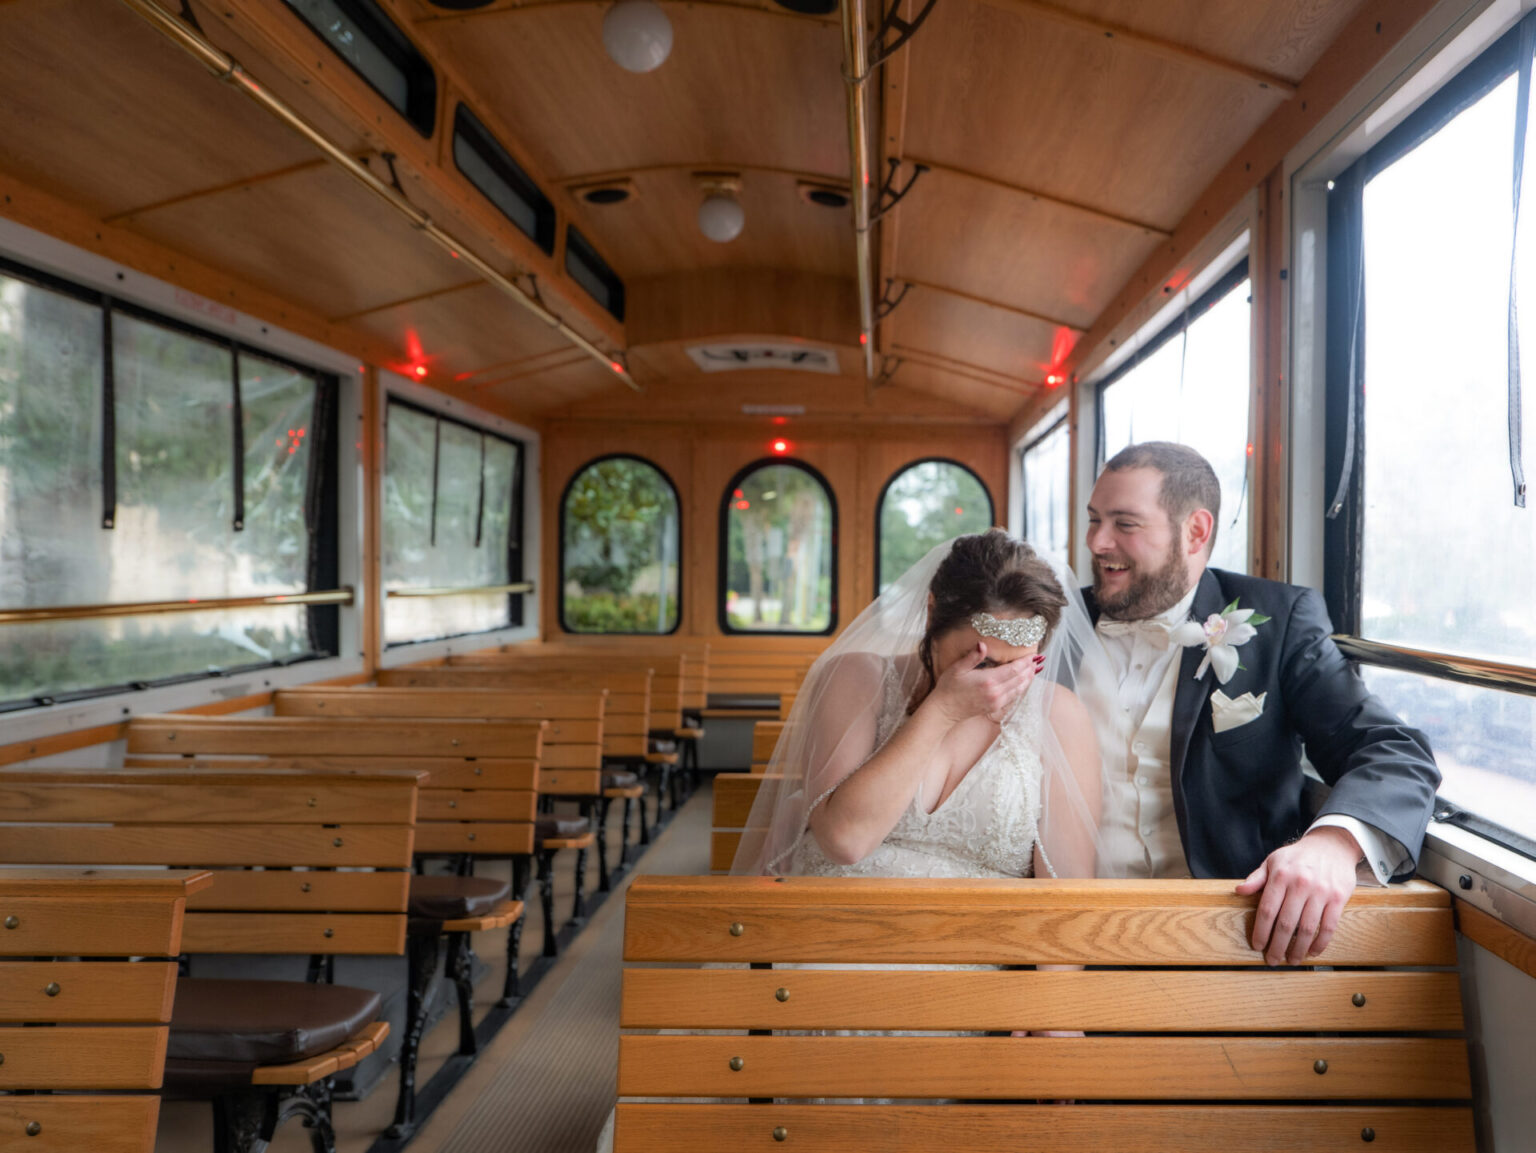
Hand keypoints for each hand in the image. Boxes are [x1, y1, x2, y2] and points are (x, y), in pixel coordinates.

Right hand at [930, 642, 1042, 725]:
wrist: (944, 710)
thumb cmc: (949, 687)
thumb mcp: (958, 668)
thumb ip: (973, 656)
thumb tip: (983, 644)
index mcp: (988, 680)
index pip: (1013, 669)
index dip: (1025, 662)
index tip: (1034, 654)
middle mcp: (996, 692)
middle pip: (1019, 679)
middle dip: (1030, 669)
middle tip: (1038, 660)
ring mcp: (996, 702)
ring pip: (1019, 689)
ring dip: (1028, 679)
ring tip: (1035, 670)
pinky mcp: (995, 708)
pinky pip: (1013, 697)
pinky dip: (1021, 689)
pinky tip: (1023, 684)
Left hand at [1235, 827, 1359, 964]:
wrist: (1331, 845)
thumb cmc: (1298, 857)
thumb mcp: (1273, 861)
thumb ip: (1257, 878)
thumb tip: (1238, 891)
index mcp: (1281, 876)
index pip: (1267, 910)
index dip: (1261, 931)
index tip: (1257, 946)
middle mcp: (1301, 884)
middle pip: (1285, 923)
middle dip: (1277, 946)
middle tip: (1272, 960)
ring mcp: (1321, 892)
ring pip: (1307, 928)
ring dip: (1298, 949)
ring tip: (1291, 960)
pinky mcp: (1338, 898)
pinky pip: (1329, 926)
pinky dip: (1320, 943)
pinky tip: (1312, 951)